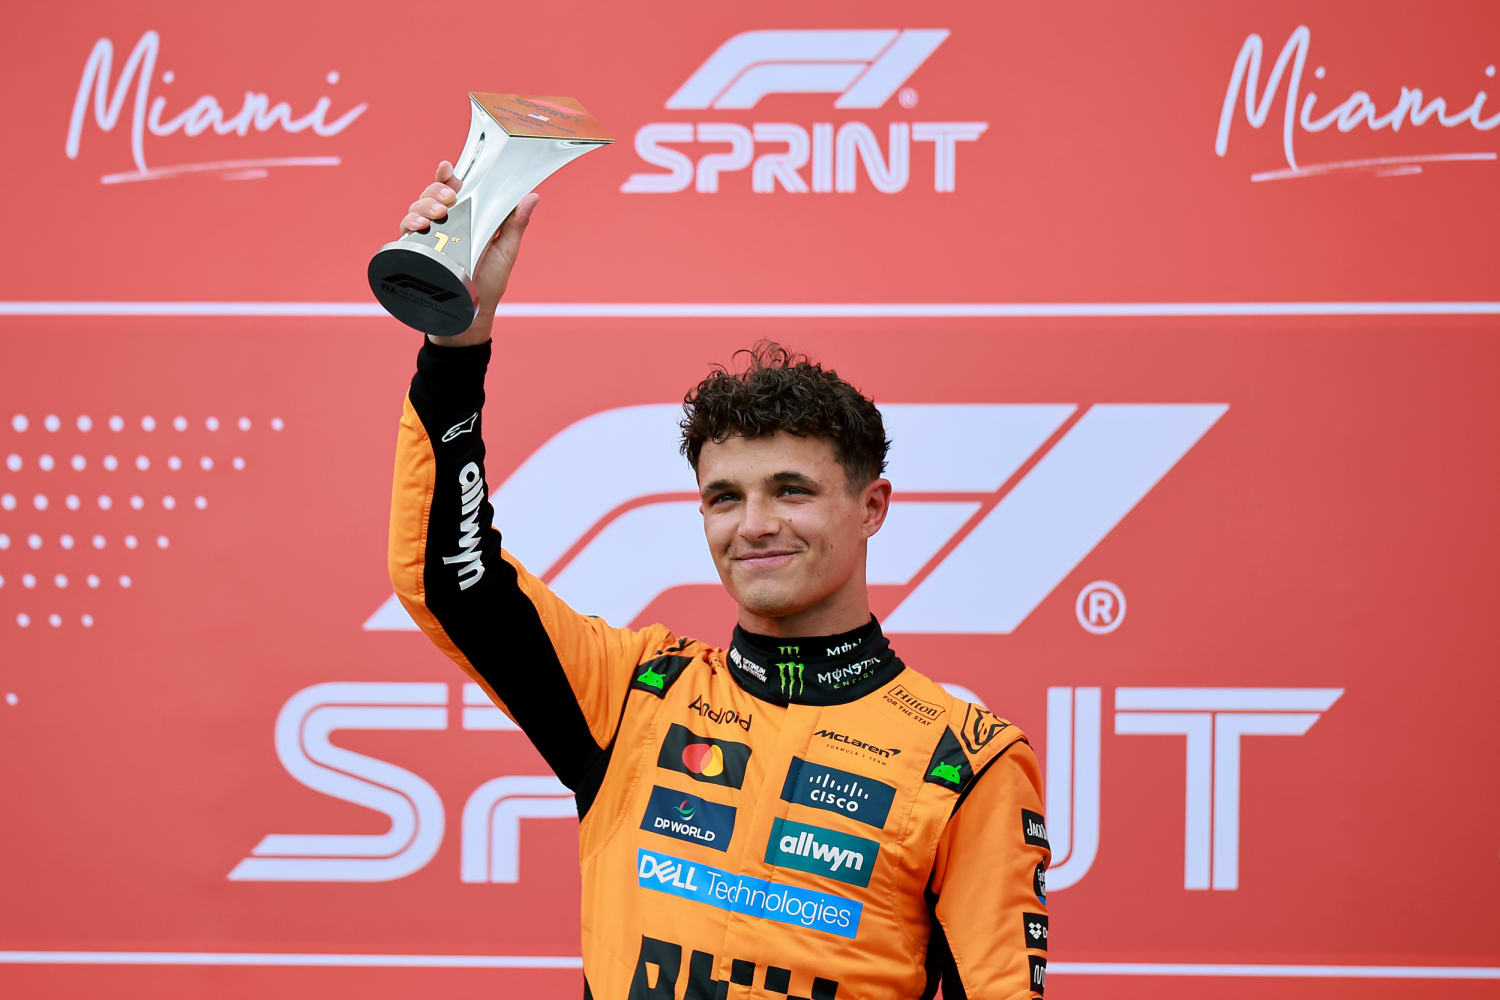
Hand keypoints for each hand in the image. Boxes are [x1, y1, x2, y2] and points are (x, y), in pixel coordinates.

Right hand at [399, 159, 539, 345]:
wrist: (470, 317)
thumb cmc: (489, 284)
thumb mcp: (506, 252)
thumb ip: (515, 225)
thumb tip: (532, 197)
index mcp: (467, 218)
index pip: (454, 189)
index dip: (447, 176)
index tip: (447, 168)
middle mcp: (445, 225)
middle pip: (432, 195)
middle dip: (436, 190)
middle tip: (449, 198)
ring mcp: (429, 238)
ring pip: (417, 209)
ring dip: (424, 205)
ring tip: (438, 214)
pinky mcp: (416, 253)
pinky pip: (406, 232)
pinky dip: (410, 223)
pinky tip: (418, 226)